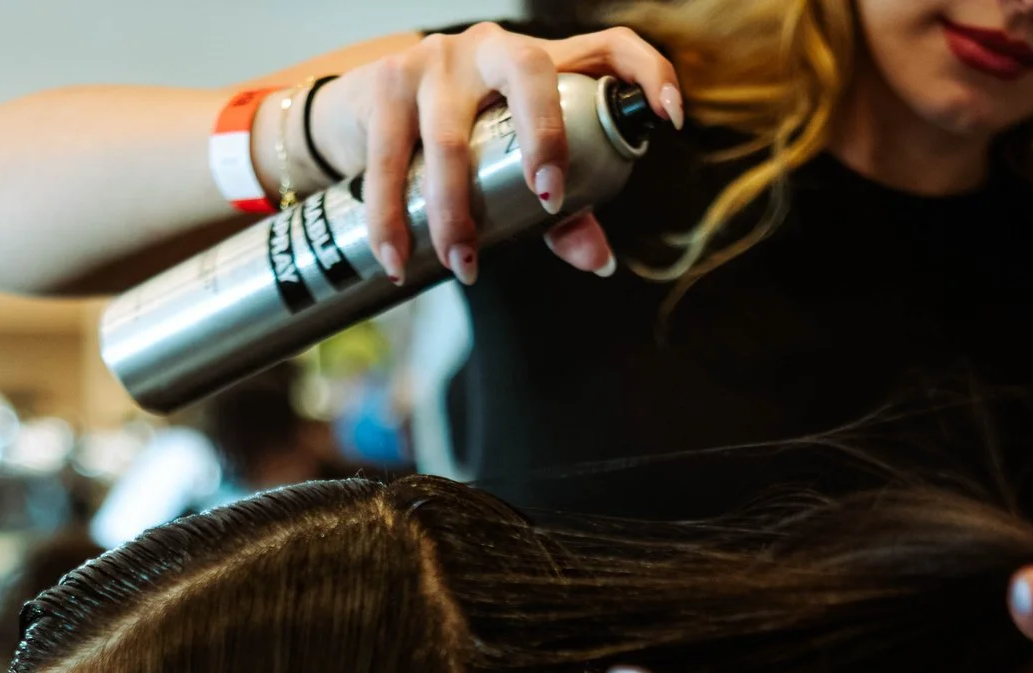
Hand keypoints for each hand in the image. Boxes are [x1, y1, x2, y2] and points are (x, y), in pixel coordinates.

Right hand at [310, 23, 681, 283]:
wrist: (361, 115)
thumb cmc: (458, 142)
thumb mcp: (513, 170)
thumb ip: (564, 213)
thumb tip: (598, 262)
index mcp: (542, 63)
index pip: (610, 46)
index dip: (648, 72)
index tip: (671, 118)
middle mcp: (492, 47)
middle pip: (530, 72)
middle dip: (543, 137)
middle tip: (549, 202)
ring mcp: (435, 60)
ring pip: (450, 133)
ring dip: (456, 210)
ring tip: (464, 266)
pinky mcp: (384, 85)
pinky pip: (387, 158)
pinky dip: (393, 217)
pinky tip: (399, 257)